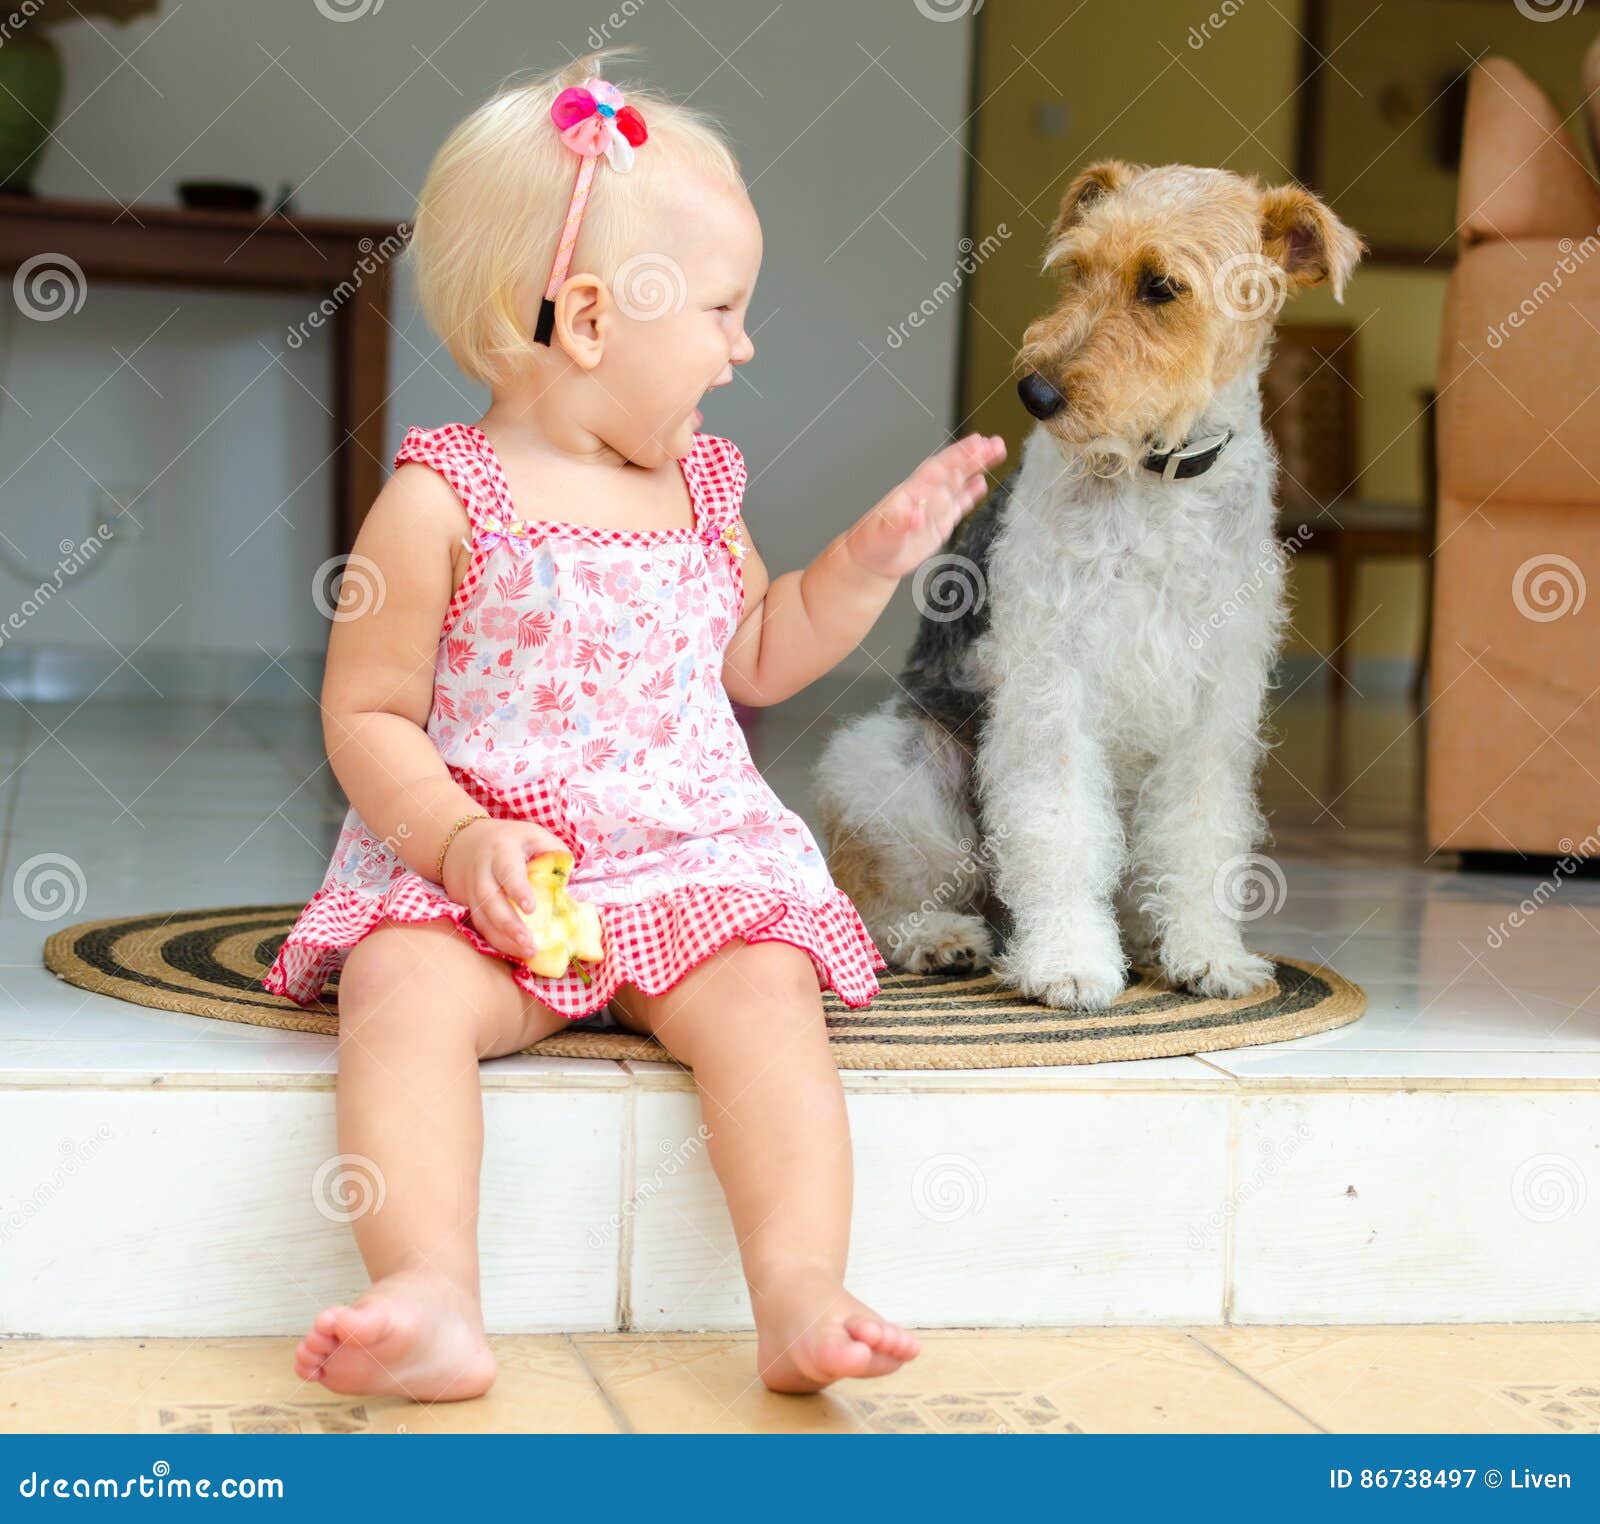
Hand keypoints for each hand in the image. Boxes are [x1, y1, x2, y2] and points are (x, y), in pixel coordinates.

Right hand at [440, 817, 572, 959]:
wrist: (465, 844)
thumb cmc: (510, 841)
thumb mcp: (533, 835)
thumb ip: (553, 851)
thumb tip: (570, 876)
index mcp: (501, 851)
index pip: (507, 870)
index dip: (518, 889)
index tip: (531, 909)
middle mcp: (483, 873)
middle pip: (490, 900)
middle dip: (508, 923)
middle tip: (529, 941)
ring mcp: (473, 892)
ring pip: (483, 918)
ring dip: (503, 939)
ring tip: (527, 952)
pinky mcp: (471, 907)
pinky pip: (481, 927)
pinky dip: (497, 941)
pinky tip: (516, 951)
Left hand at [845, 433, 1006, 581]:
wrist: (872, 560)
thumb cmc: (872, 543)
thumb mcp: (883, 533)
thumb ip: (900, 523)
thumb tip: (915, 514)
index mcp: (912, 492)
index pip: (939, 468)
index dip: (958, 455)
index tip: (976, 443)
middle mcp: (925, 495)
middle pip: (953, 470)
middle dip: (974, 456)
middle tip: (995, 443)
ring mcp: (934, 508)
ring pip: (959, 482)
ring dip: (977, 468)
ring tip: (996, 452)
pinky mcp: (940, 522)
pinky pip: (958, 504)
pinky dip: (971, 494)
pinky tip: (982, 483)